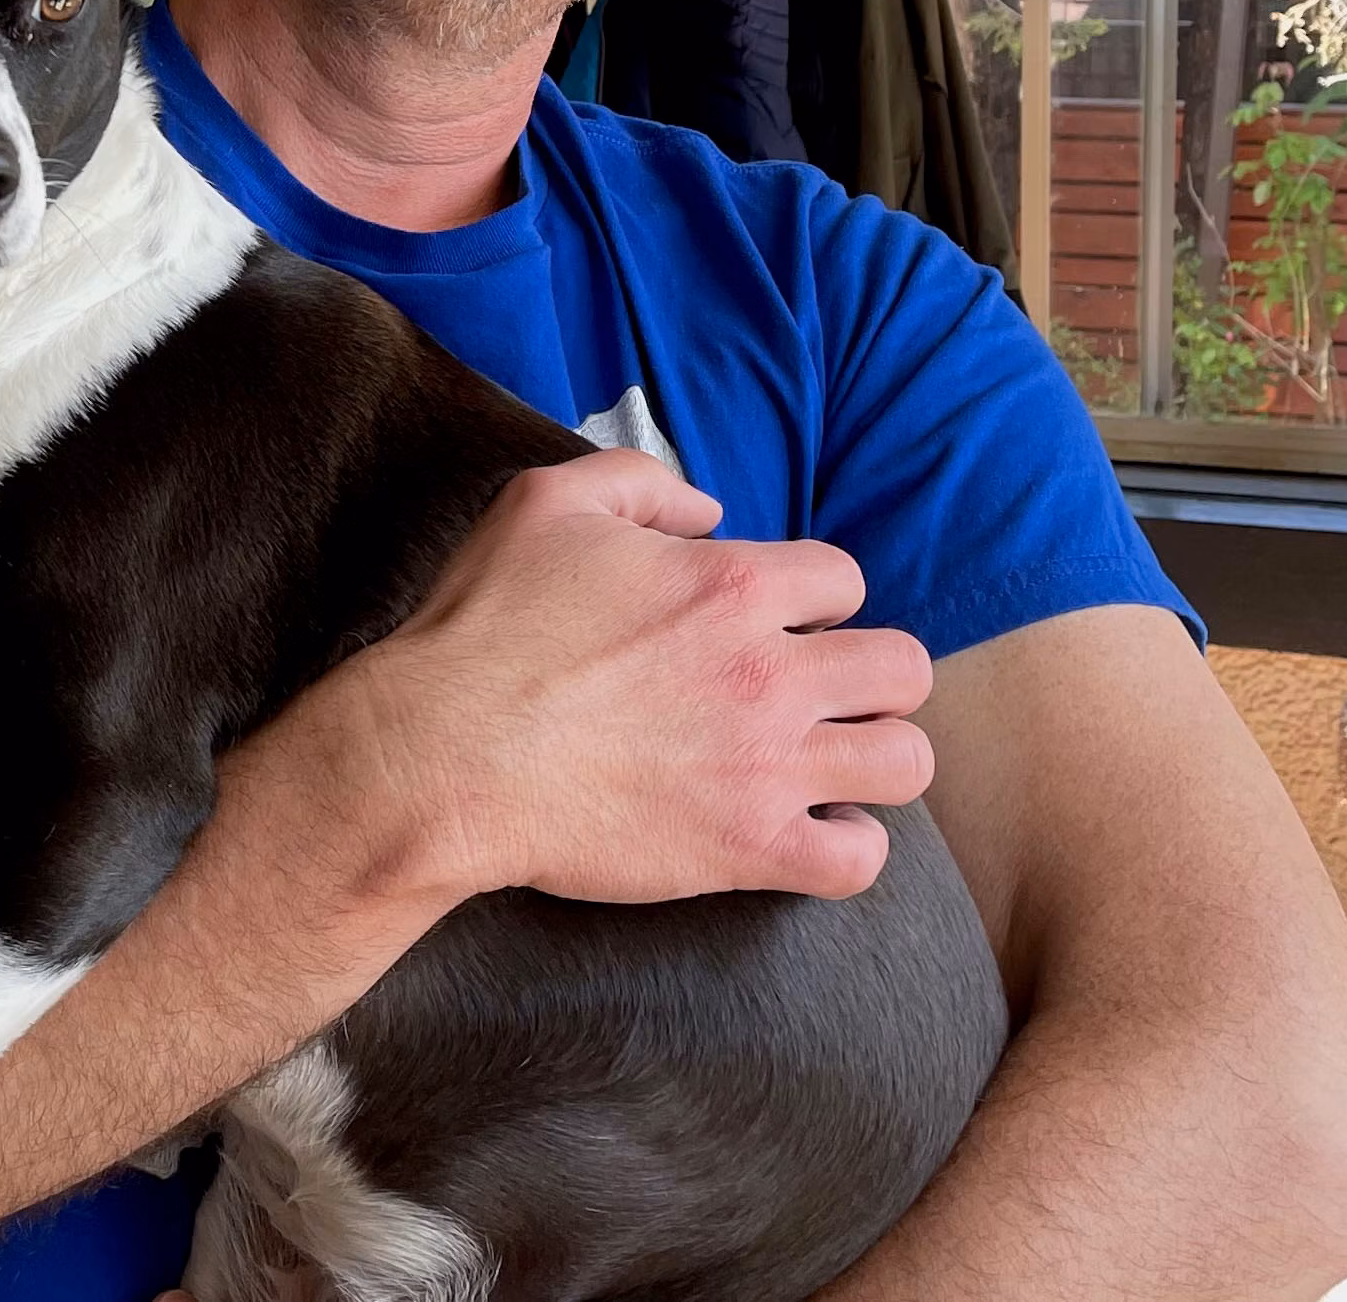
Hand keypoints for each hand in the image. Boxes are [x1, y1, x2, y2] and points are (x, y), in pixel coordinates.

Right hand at [329, 449, 933, 908]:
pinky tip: (808, 829)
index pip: (843, 578)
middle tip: (820, 691)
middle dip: (872, 674)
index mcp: (731, 584)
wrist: (441, 756)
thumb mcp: (547, 502)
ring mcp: (765, 767)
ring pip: (905, 762)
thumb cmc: (486, 626)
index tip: (778, 620)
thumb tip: (710, 513)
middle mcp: (768, 674)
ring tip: (831, 761)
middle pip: (902, 668)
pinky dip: (848, 848)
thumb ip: (642, 484)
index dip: (814, 595)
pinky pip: (858, 862)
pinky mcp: (746, 850)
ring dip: (877, 757)